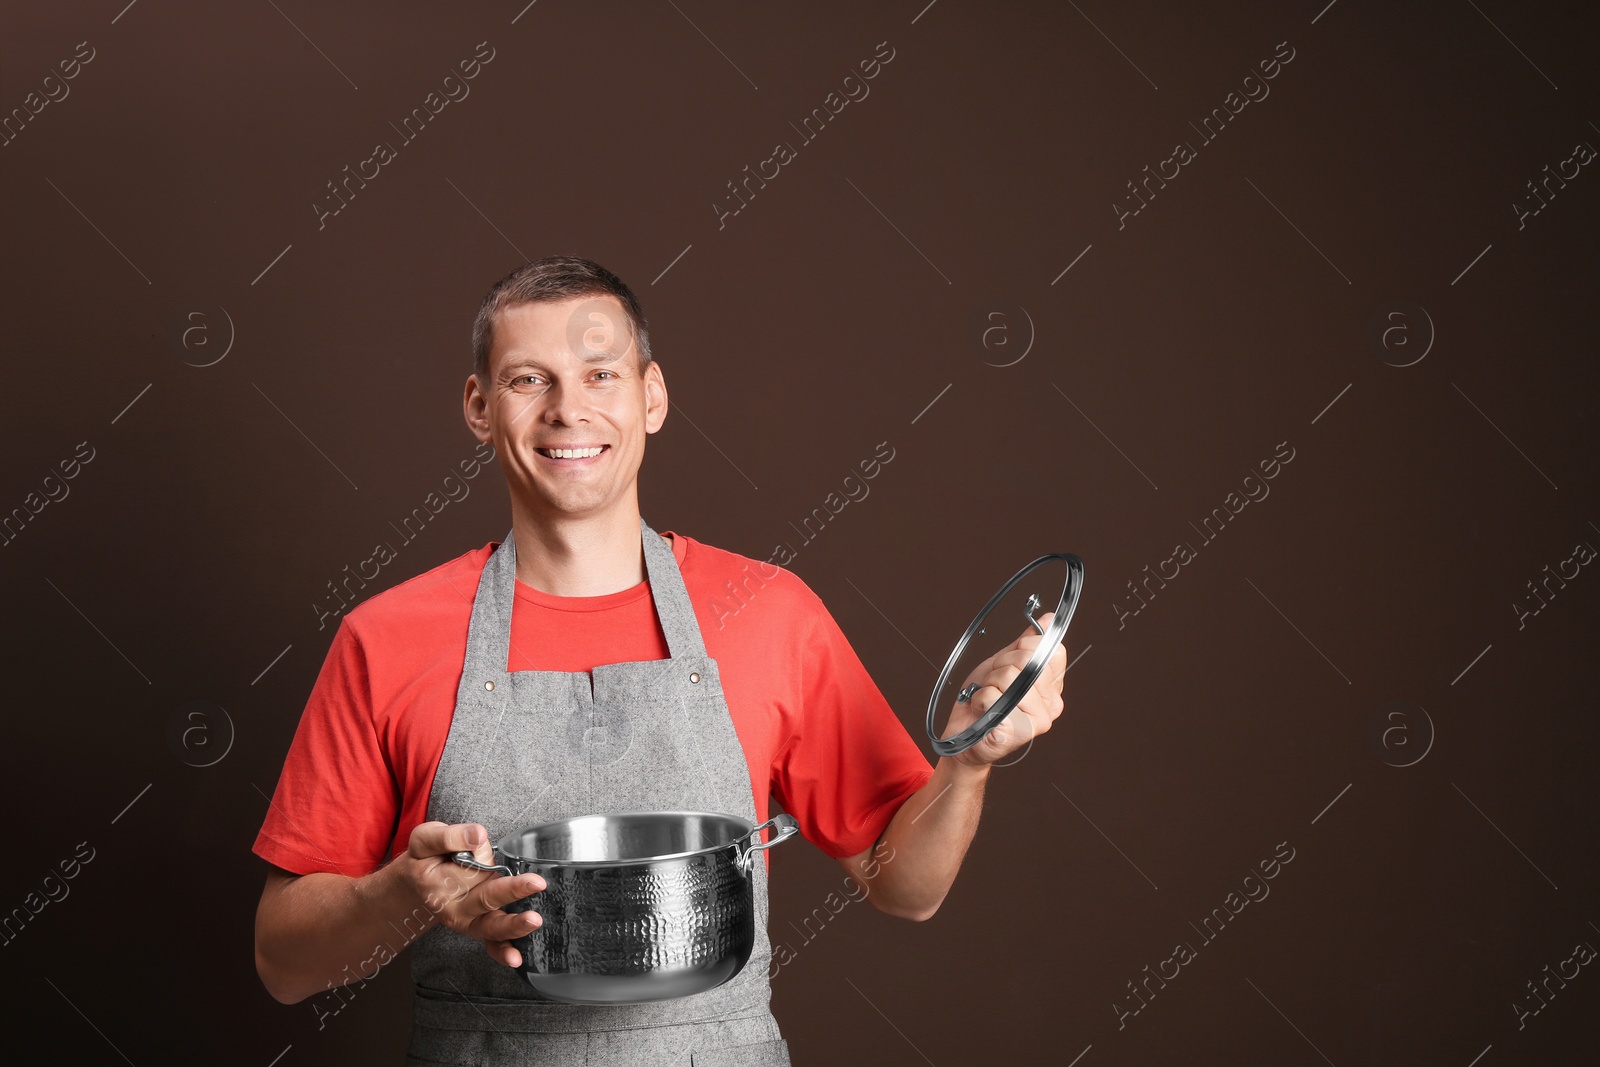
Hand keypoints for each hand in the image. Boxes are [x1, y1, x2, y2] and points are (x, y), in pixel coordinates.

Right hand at [399, 821, 545, 967]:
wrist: (417, 883)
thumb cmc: (426, 858)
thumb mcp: (425, 839)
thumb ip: (449, 837)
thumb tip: (476, 835)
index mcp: (438, 885)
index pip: (464, 866)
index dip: (472, 850)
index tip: (478, 837)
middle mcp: (454, 907)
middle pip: (484, 899)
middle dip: (511, 891)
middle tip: (535, 883)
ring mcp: (468, 920)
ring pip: (490, 926)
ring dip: (512, 925)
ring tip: (533, 920)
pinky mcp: (480, 927)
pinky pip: (490, 943)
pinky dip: (502, 951)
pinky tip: (515, 958)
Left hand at [941, 611, 1066, 767]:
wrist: (965, 735)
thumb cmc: (984, 703)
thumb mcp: (1004, 665)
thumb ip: (1026, 644)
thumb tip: (1047, 620)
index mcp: (1053, 688)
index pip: (1052, 650)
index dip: (1025, 646)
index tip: (1010, 660)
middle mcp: (1052, 705)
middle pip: (1027, 660)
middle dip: (1000, 665)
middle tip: (994, 682)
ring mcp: (1037, 721)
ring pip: (1009, 677)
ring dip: (988, 683)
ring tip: (988, 697)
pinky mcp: (1018, 733)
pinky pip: (993, 697)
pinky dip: (980, 699)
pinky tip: (983, 711)